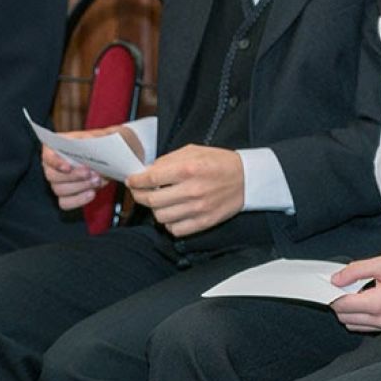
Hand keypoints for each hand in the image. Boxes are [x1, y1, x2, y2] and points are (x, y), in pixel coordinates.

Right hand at [40, 127, 121, 209]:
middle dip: (73, 176)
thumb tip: (92, 142)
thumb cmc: (96, 144)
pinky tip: (92, 193)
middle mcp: (51, 167)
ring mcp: (56, 183)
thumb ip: (94, 138)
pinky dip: (79, 200)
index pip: (48, 157)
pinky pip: (65, 203)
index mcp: (53, 149)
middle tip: (90, 173)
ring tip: (96, 180)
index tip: (68, 167)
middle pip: (53, 176)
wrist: (106, 157)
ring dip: (79, 186)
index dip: (56, 163)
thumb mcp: (96, 137)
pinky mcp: (64, 196)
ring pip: (60, 190)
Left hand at [127, 144, 244, 235]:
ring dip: (155, 209)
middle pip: (151, 200)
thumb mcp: (194, 151)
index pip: (151, 178)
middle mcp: (191, 190)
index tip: (132, 180)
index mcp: (188, 169)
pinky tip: (173, 213)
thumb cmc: (220, 162)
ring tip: (159, 202)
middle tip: (139, 191)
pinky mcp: (204, 222)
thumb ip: (169, 160)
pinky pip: (175, 230)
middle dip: (139, 195)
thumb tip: (147, 171)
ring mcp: (197, 209)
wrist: (247, 179)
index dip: (136, 180)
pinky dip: (170, 223)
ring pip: (161, 217)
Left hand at [329, 257, 380, 332]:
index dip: (332, 295)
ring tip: (356, 292)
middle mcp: (380, 320)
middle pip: (344, 317)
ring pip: (352, 324)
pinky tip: (366, 299)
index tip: (330, 285)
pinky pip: (364, 326)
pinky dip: (358, 315)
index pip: (342, 305)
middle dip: (338, 302)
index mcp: (378, 303)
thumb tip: (336, 279)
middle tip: (342, 285)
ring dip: (348, 310)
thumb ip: (356, 270)